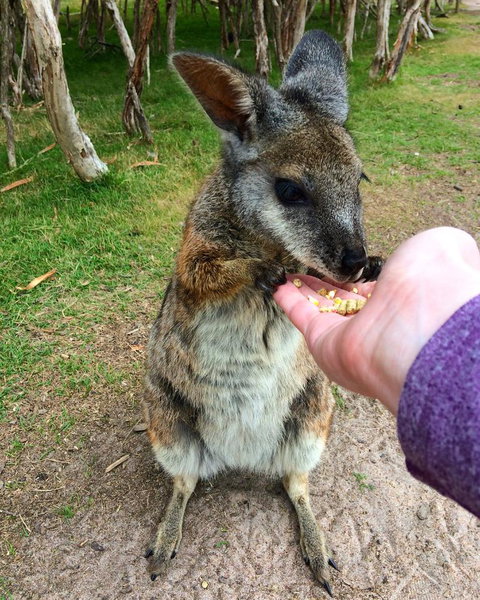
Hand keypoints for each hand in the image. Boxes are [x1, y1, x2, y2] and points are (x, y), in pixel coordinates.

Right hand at [274, 228, 479, 413]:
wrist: (421, 327)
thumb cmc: (437, 286)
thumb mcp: (442, 247)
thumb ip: (432, 243)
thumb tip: (427, 245)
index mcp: (403, 300)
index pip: (374, 288)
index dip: (357, 276)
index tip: (343, 264)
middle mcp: (376, 320)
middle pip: (344, 299)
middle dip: (326, 283)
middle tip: (310, 267)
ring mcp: (348, 332)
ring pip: (320, 306)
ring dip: (304, 290)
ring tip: (289, 274)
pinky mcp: (323, 341)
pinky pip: (300, 315)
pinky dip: (287, 300)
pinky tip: (277, 284)